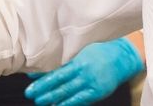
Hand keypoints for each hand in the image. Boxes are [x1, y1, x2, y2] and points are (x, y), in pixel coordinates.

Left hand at [24, 38, 143, 105]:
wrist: (122, 57)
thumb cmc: (99, 52)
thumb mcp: (82, 51)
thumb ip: (65, 59)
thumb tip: (44, 65)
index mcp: (78, 59)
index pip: (57, 70)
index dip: (43, 77)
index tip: (30, 82)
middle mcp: (83, 71)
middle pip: (60, 83)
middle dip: (43, 89)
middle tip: (30, 94)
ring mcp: (90, 82)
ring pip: (68, 92)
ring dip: (53, 98)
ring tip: (40, 101)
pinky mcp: (97, 91)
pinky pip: (80, 99)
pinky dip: (68, 103)